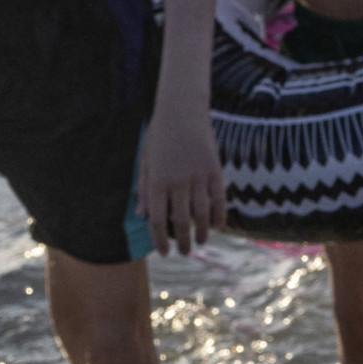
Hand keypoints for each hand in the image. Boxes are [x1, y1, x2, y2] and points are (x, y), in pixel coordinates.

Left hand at [141, 98, 224, 256]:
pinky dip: (220, 214)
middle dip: (183, 241)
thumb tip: (143, 215)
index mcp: (157, 181)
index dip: (160, 239)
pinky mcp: (215, 169)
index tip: (164, 252)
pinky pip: (219, 198)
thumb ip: (145, 189)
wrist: (182, 111)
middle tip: (185, 253)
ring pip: (202, 212)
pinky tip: (218, 226)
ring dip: (202, 232)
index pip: (158, 220)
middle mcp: (178, 181)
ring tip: (201, 242)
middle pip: (181, 221)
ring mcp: (199, 176)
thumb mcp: (146, 162)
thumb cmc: (159, 136)